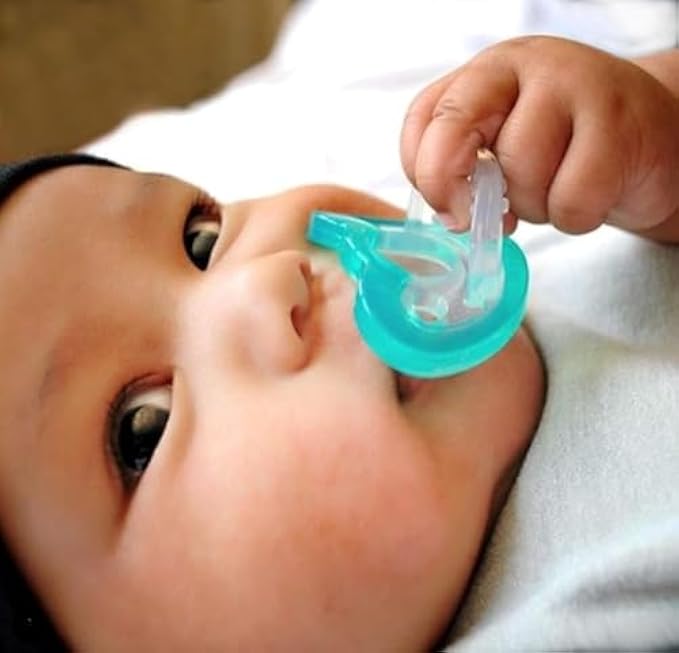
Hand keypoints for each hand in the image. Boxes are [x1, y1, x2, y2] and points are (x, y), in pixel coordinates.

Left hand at [401, 36, 678, 237]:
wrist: (652, 139)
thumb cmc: (569, 149)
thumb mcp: (508, 147)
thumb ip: (469, 167)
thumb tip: (451, 213)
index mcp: (487, 75)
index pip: (425, 116)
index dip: (422, 171)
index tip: (446, 207)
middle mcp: (524, 68)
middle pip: (455, 129)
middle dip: (456, 187)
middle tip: (487, 214)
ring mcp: (573, 87)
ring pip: (519, 173)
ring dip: (535, 205)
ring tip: (558, 188)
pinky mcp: (618, 124)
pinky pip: (570, 200)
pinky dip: (576, 216)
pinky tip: (593, 193)